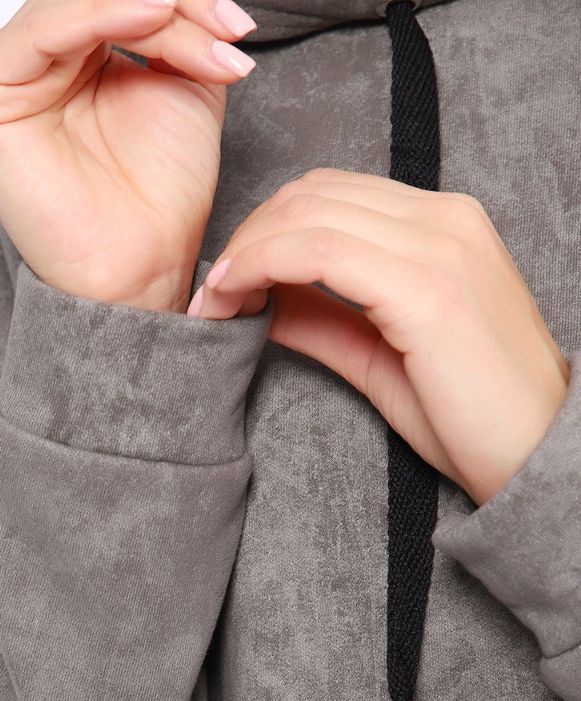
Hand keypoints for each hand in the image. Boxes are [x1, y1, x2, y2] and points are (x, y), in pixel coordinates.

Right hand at [0, 0, 257, 311]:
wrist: (143, 268)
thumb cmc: (161, 195)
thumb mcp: (186, 83)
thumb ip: (181, 25)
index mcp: (72, 53)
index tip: (239, 26)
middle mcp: (31, 60)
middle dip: (174, 1)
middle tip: (230, 27)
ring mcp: (0, 77)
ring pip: (75, 0)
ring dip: (155, 8)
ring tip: (213, 41)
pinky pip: (42, 28)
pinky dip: (104, 12)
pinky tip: (157, 15)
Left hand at [187, 168, 570, 503]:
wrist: (541, 458)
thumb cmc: (473, 419)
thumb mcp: (383, 361)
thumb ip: (326, 322)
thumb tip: (262, 303)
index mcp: (444, 227)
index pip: (331, 195)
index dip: (265, 229)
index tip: (225, 281)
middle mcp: (446, 220)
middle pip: (313, 192)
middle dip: (247, 236)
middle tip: (209, 293)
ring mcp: (441, 247)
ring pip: (310, 212)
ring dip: (246, 251)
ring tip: (215, 301)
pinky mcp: (428, 289)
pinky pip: (320, 250)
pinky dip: (262, 265)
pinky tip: (234, 298)